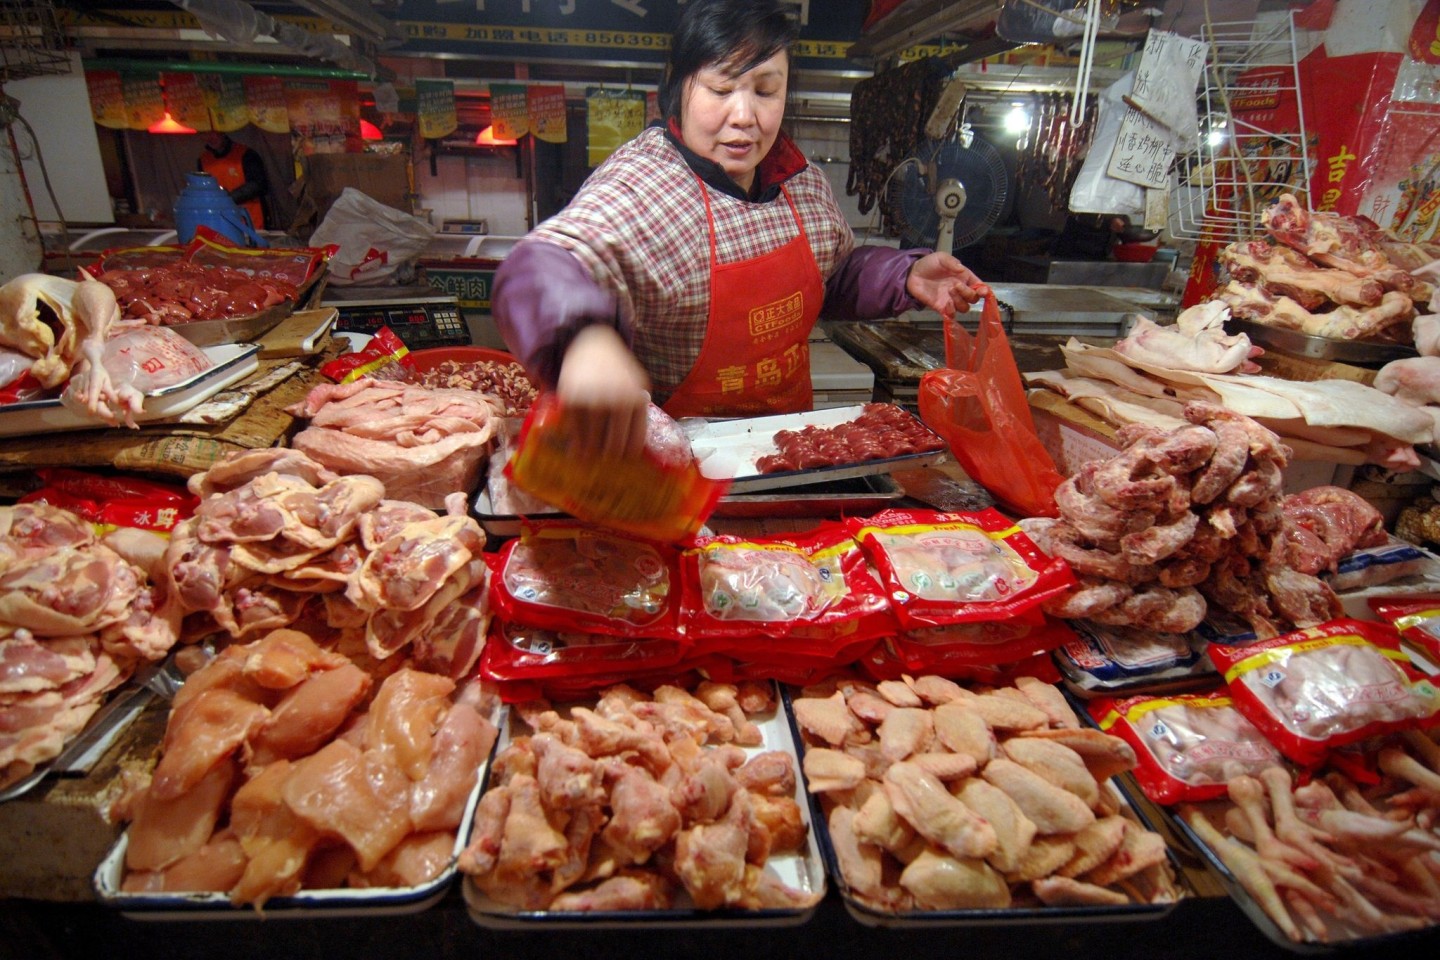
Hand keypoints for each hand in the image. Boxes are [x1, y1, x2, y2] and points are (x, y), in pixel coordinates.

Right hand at [555, 325, 651, 458]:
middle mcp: (617, 400)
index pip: (635, 442)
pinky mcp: (572, 399)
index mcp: (637, 400)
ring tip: (588, 458)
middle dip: (608, 458)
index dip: (628, 456)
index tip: (622, 462)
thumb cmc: (616, 371)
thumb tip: (633, 449)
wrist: (592, 345)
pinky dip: (575, 443)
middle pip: (614, 447)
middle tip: (604, 462)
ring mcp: (593, 400)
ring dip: (590, 454)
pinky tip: (576, 449)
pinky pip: (574, 431)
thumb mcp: (635, 386)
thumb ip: (636, 412)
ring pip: (592, 442)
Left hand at [905, 252, 982, 318]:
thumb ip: (952, 262)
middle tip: (955, 285)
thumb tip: (961, 268)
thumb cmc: (929, 264)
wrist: (912, 273)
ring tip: (948, 291)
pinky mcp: (941, 308)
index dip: (984, 290)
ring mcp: (951, 300)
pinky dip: (951, 311)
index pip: (979, 286)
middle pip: (973, 299)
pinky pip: (952, 315)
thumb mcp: (941, 257)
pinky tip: (946, 303)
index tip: (982, 291)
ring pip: (964, 308)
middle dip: (968, 293)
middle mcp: (960, 290)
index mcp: (964, 277)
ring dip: (959, 301)